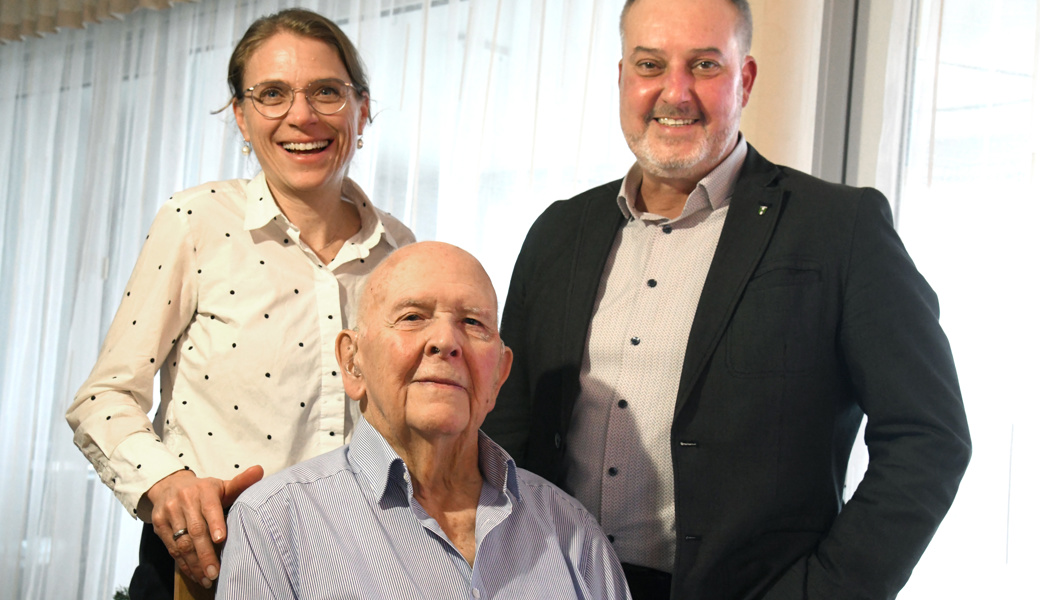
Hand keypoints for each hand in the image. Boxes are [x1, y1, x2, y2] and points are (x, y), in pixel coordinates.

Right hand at [145, 465, 263, 587]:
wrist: (169, 485)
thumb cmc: (203, 490)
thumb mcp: (222, 486)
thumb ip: (240, 483)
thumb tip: (260, 470)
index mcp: (204, 490)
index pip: (210, 508)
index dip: (215, 524)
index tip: (221, 539)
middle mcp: (184, 501)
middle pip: (195, 530)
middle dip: (206, 553)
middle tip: (215, 572)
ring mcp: (169, 513)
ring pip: (182, 542)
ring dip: (195, 563)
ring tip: (207, 578)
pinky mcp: (159, 525)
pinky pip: (171, 548)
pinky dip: (184, 563)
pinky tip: (194, 574)